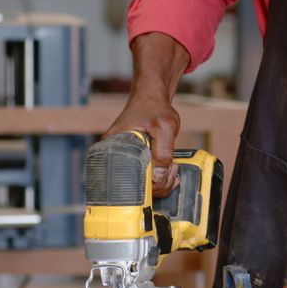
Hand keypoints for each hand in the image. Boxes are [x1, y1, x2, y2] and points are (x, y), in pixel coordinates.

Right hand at [101, 32, 190, 198]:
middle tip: (172, 166)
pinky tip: (168, 169)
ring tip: (172, 165)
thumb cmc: (154, 108)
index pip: (128, 182)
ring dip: (162, 181)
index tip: (168, 172)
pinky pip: (145, 179)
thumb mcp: (164, 127)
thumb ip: (163, 152)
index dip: (151, 185)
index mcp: (113, 150)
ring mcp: (123, 161)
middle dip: (160, 183)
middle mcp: (114, 158)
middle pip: (135, 188)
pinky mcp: (132, 162)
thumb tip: (157, 178)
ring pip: (142, 186)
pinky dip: (159, 178)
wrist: (152, 98)